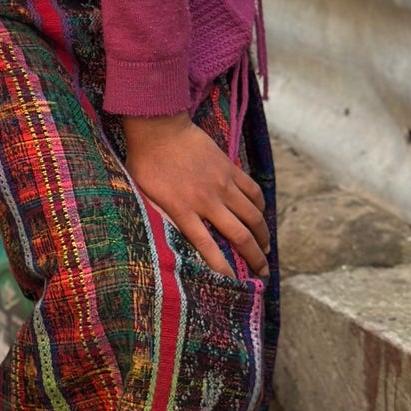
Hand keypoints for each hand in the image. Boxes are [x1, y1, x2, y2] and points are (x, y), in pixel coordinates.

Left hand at [120, 113, 270, 281]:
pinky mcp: (230, 169)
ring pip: (252, 216)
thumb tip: (165, 241)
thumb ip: (160, 218)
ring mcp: (222, 184)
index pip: (207, 247)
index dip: (222, 267)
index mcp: (182, 210)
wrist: (158, 127)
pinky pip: (253, 192)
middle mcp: (206, 200)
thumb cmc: (146, 162)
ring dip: (263, 236)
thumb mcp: (144, 195)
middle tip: (263, 272)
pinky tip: (261, 216)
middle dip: (255, 258)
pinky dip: (261, 206)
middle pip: (239, 235)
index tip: (233, 282)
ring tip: (267, 249)